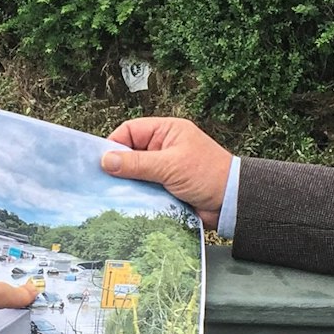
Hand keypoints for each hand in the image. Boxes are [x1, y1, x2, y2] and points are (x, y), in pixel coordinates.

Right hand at [101, 117, 232, 229]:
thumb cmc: (207, 175)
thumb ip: (137, 163)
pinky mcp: (166, 186)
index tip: (101, 162)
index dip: (114, 144)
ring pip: (136, 172)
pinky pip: (144, 187)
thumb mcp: (169, 166)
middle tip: (102, 180)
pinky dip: (137, 194)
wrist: (232, 202)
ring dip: (128, 183)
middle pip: (130, 152)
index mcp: (166, 131)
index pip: (130, 131)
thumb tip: (105, 161)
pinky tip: (126, 203)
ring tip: (113, 193)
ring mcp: (165, 167)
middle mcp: (164, 146)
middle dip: (118, 166)